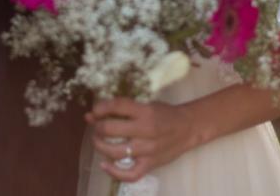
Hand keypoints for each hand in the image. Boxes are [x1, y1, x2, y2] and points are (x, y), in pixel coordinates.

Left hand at [86, 98, 200, 181]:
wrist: (188, 128)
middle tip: (97, 127)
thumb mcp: (145, 105)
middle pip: (110, 129)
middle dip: (97, 127)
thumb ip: (120, 110)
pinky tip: (105, 164)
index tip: (95, 111)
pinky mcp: (151, 164)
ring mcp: (148, 150)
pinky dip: (114, 172)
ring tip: (98, 141)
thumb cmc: (165, 114)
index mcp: (145, 111)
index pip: (117, 106)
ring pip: (115, 151)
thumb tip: (90, 116)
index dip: (100, 108)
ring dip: (100, 146)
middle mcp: (146, 130)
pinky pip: (130, 174)